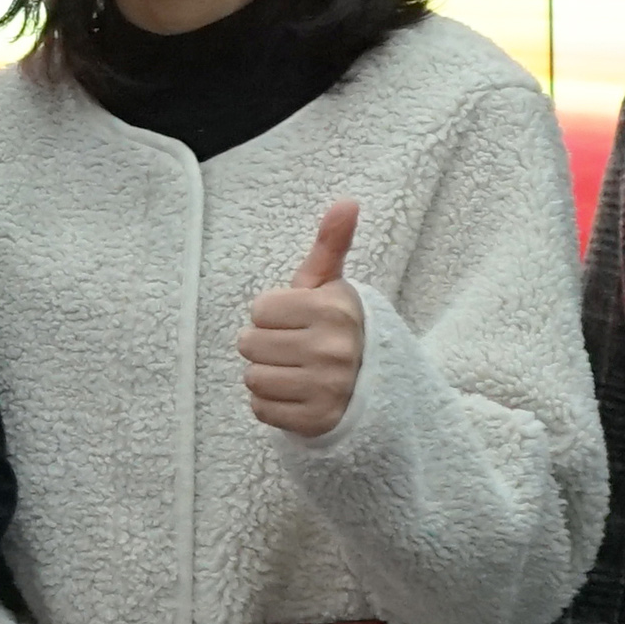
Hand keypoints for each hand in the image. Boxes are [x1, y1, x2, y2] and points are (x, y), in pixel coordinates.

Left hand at [238, 198, 365, 438]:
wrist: (375, 386)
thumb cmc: (338, 328)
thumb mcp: (333, 286)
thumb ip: (331, 244)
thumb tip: (346, 201)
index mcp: (334, 310)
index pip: (259, 309)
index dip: (272, 315)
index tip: (298, 321)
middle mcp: (333, 349)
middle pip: (249, 344)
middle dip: (265, 345)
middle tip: (295, 349)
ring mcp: (327, 388)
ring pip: (252, 378)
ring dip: (266, 376)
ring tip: (295, 372)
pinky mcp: (317, 422)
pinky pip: (261, 409)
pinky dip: (272, 405)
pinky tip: (296, 395)